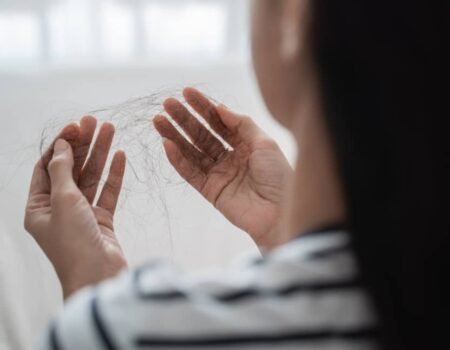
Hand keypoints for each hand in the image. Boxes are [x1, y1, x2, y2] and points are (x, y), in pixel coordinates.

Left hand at [24, 117, 126, 298]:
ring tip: (111, 130)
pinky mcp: (102, 220)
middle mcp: (59, 208)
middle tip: (96, 122)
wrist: (98, 276)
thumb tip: (60, 145)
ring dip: (100, 154)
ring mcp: (82, 214)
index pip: (47, 167)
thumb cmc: (73, 242)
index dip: (60, 145)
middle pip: (71, 169)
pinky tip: (120, 156)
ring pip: (91, 177)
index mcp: (39, 206)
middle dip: (83, 145)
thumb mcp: (63, 201)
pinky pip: (107, 192)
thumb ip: (63, 170)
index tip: (75, 127)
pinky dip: (114, 174)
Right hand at [154, 88, 292, 247]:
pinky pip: (190, 172)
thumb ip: (241, 124)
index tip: (186, 92)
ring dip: (175, 136)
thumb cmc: (279, 176)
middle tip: (167, 104)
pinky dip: (178, 159)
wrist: (280, 212)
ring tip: (158, 120)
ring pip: (192, 152)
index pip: (219, 122)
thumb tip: (220, 108)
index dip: (203, 107)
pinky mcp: (210, 191)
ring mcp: (219, 174)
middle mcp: (230, 157)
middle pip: (202, 134)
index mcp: (245, 144)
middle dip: (185, 119)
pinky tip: (167, 144)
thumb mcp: (265, 143)